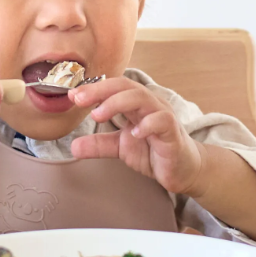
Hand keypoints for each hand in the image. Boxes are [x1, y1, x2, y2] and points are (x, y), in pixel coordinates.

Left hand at [69, 77, 206, 196]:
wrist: (183, 170)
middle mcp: (149, 105)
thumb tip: (73, 147)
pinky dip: (147, 124)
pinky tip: (134, 133)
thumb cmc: (154, 152)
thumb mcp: (121, 147)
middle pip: (125, 86)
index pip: (114, 88)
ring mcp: (162, 116)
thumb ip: (99, 144)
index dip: (93, 89)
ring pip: (142, 98)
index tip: (72, 96)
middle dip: (100, 90)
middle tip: (80, 100)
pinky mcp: (173, 133)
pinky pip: (162, 121)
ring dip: (118, 103)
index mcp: (136, 104)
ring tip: (98, 115)